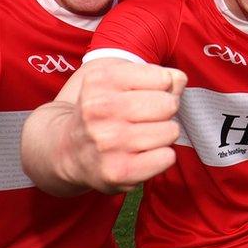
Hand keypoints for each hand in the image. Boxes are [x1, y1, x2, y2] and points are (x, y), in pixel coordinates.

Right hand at [63, 58, 186, 192]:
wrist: (69, 150)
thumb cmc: (104, 112)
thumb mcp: (119, 82)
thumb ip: (157, 76)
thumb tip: (179, 79)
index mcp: (101, 81)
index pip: (163, 78)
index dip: (162, 87)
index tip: (145, 95)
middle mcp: (100, 109)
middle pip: (169, 104)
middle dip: (166, 110)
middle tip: (146, 118)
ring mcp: (107, 142)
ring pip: (170, 131)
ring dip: (165, 134)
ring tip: (143, 136)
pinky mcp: (117, 171)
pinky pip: (167, 158)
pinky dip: (163, 156)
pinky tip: (144, 154)